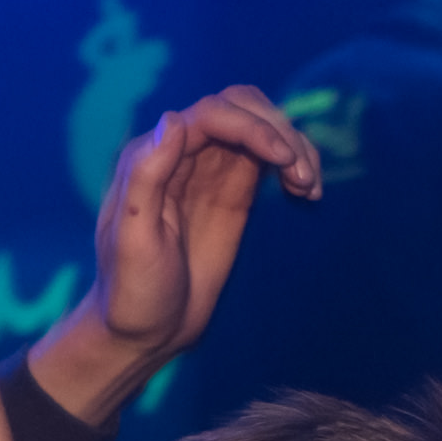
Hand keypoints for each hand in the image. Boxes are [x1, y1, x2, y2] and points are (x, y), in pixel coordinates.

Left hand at [88, 85, 322, 372]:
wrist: (147, 332)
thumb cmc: (132, 291)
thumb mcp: (132, 239)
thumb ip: (146, 177)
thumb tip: (176, 119)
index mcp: (152, 156)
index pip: (210, 115)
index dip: (251, 126)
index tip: (283, 159)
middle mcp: (182, 153)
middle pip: (239, 108)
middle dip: (277, 129)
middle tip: (301, 173)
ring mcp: (210, 172)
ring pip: (259, 129)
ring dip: (292, 145)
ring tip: (309, 186)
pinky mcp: (233, 194)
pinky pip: (268, 160)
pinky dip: (293, 164)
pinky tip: (307, 191)